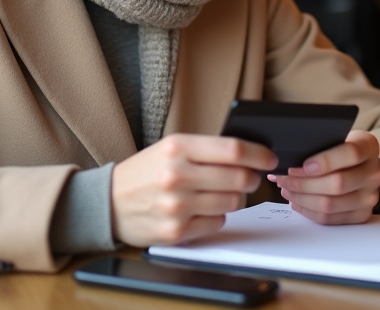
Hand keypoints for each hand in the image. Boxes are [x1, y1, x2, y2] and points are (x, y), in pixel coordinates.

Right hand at [110, 134, 276, 246]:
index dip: (259, 154)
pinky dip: (214, 216)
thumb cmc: (145, 172)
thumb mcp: (170, 148)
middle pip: (239, 178)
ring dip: (231, 198)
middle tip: (248, 177)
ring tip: (213, 193)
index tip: (270, 157)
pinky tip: (198, 209)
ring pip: (232, 202)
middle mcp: (177, 175)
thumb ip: (206, 149)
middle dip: (250, 178)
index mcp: (177, 147)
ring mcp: (177, 206)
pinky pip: (217, 223)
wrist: (109, 202)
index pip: (233, 150)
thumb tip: (250, 154)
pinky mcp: (176, 231)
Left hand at [267, 130, 379, 225]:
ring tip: (286, 189)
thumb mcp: (338, 137)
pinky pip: (329, 218)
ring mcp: (369, 197)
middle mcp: (373, 173)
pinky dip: (307, 211)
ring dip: (301, 198)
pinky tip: (296, 201)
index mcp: (368, 147)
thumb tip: (289, 156)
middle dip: (303, 182)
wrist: (363, 167)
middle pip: (337, 183)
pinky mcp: (360, 215)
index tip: (304, 165)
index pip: (351, 153)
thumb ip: (320, 143)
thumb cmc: (342, 149)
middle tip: (283, 177)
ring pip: (330, 204)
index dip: (325, 160)